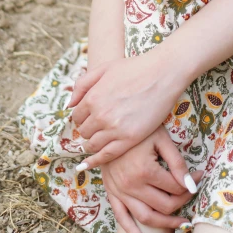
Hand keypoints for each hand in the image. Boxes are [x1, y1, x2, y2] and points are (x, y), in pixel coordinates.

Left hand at [68, 51, 181, 168]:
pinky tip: (88, 164)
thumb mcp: (105, 67)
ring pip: (92, 145)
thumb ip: (83, 84)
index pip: (76, 116)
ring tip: (97, 140)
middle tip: (97, 126)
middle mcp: (100, 115)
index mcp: (92, 98)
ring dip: (91, 143)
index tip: (90, 116)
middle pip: (83, 132)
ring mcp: (115, 129)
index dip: (82, 117)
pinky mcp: (129, 139)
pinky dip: (95, 161)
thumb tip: (69, 104)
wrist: (163, 73)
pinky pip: (106, 155)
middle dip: (88, 129)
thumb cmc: (135, 67)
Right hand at [102, 125, 202, 232]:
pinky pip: (122, 217)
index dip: (191, 183)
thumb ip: (177, 162)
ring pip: (146, 217)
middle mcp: (132, 186)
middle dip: (182, 201)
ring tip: (181, 223)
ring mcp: (120, 192)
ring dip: (166, 223)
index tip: (199, 175)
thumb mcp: (161, 139)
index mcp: (146, 171)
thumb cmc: (140, 129)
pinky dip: (132, 231)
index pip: (175, 187)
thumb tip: (191, 183)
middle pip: (164, 205)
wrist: (110, 126)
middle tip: (192, 192)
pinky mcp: (112, 193)